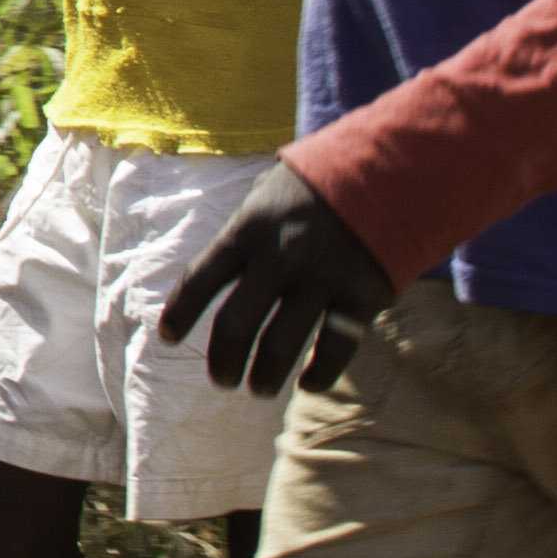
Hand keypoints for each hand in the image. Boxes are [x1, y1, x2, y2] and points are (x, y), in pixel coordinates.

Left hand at [158, 162, 396, 397]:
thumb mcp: (268, 193)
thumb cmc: (318, 185)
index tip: (168, 338)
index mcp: (247, 229)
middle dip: (223, 360)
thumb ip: (245, 232)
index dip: (180, 313)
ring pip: (281, 345)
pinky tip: (309, 383)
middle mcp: (278, 257)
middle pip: (236, 324)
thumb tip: (218, 266)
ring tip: (257, 389)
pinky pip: (335, 348)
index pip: (199, 279)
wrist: (388, 169)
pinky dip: (320, 374)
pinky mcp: (362, 295)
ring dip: (264, 376)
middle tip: (221, 381)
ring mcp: (321, 278)